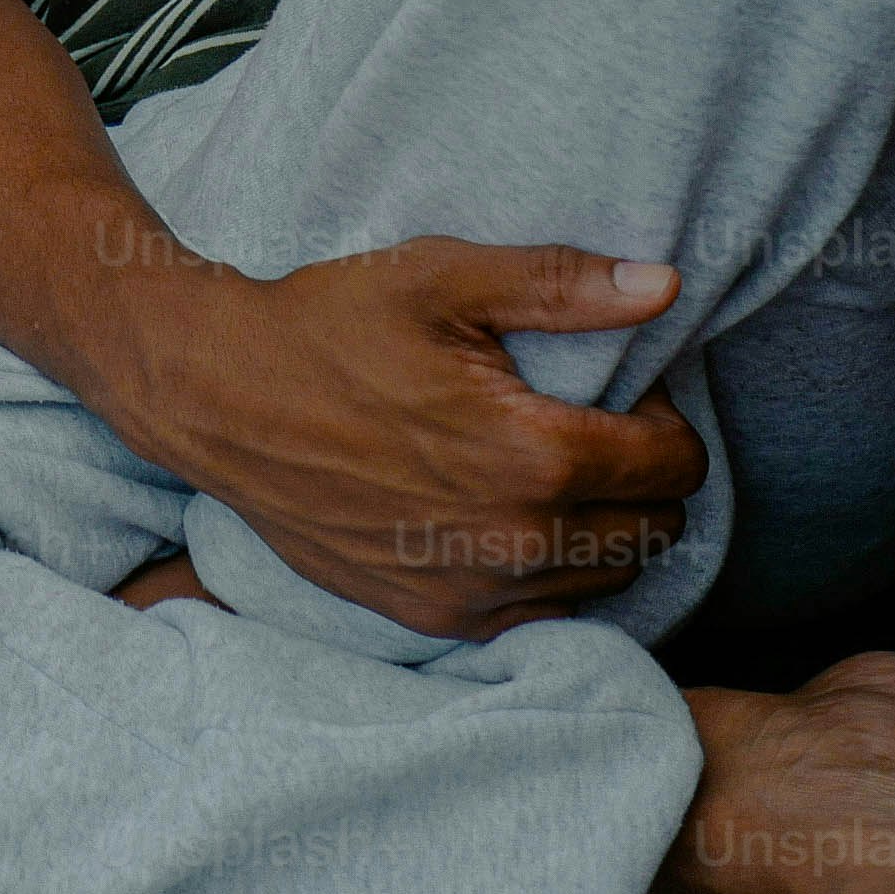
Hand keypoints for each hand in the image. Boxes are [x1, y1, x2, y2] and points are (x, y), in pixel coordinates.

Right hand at [101, 238, 701, 640]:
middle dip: (646, 476)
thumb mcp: (445, 279)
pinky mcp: (432, 614)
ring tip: (552, 470)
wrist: (219, 396)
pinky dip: (552, 572)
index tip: (626, 392)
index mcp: (533, 456)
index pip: (675, 464)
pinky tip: (512, 518)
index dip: (666, 419)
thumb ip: (564, 285)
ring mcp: (471, 590)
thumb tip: (667, 286)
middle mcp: (513, 541)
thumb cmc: (330, 327)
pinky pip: (542, 614)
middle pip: (656, 528)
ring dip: (605, 527)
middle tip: (591, 427)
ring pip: (608, 578)